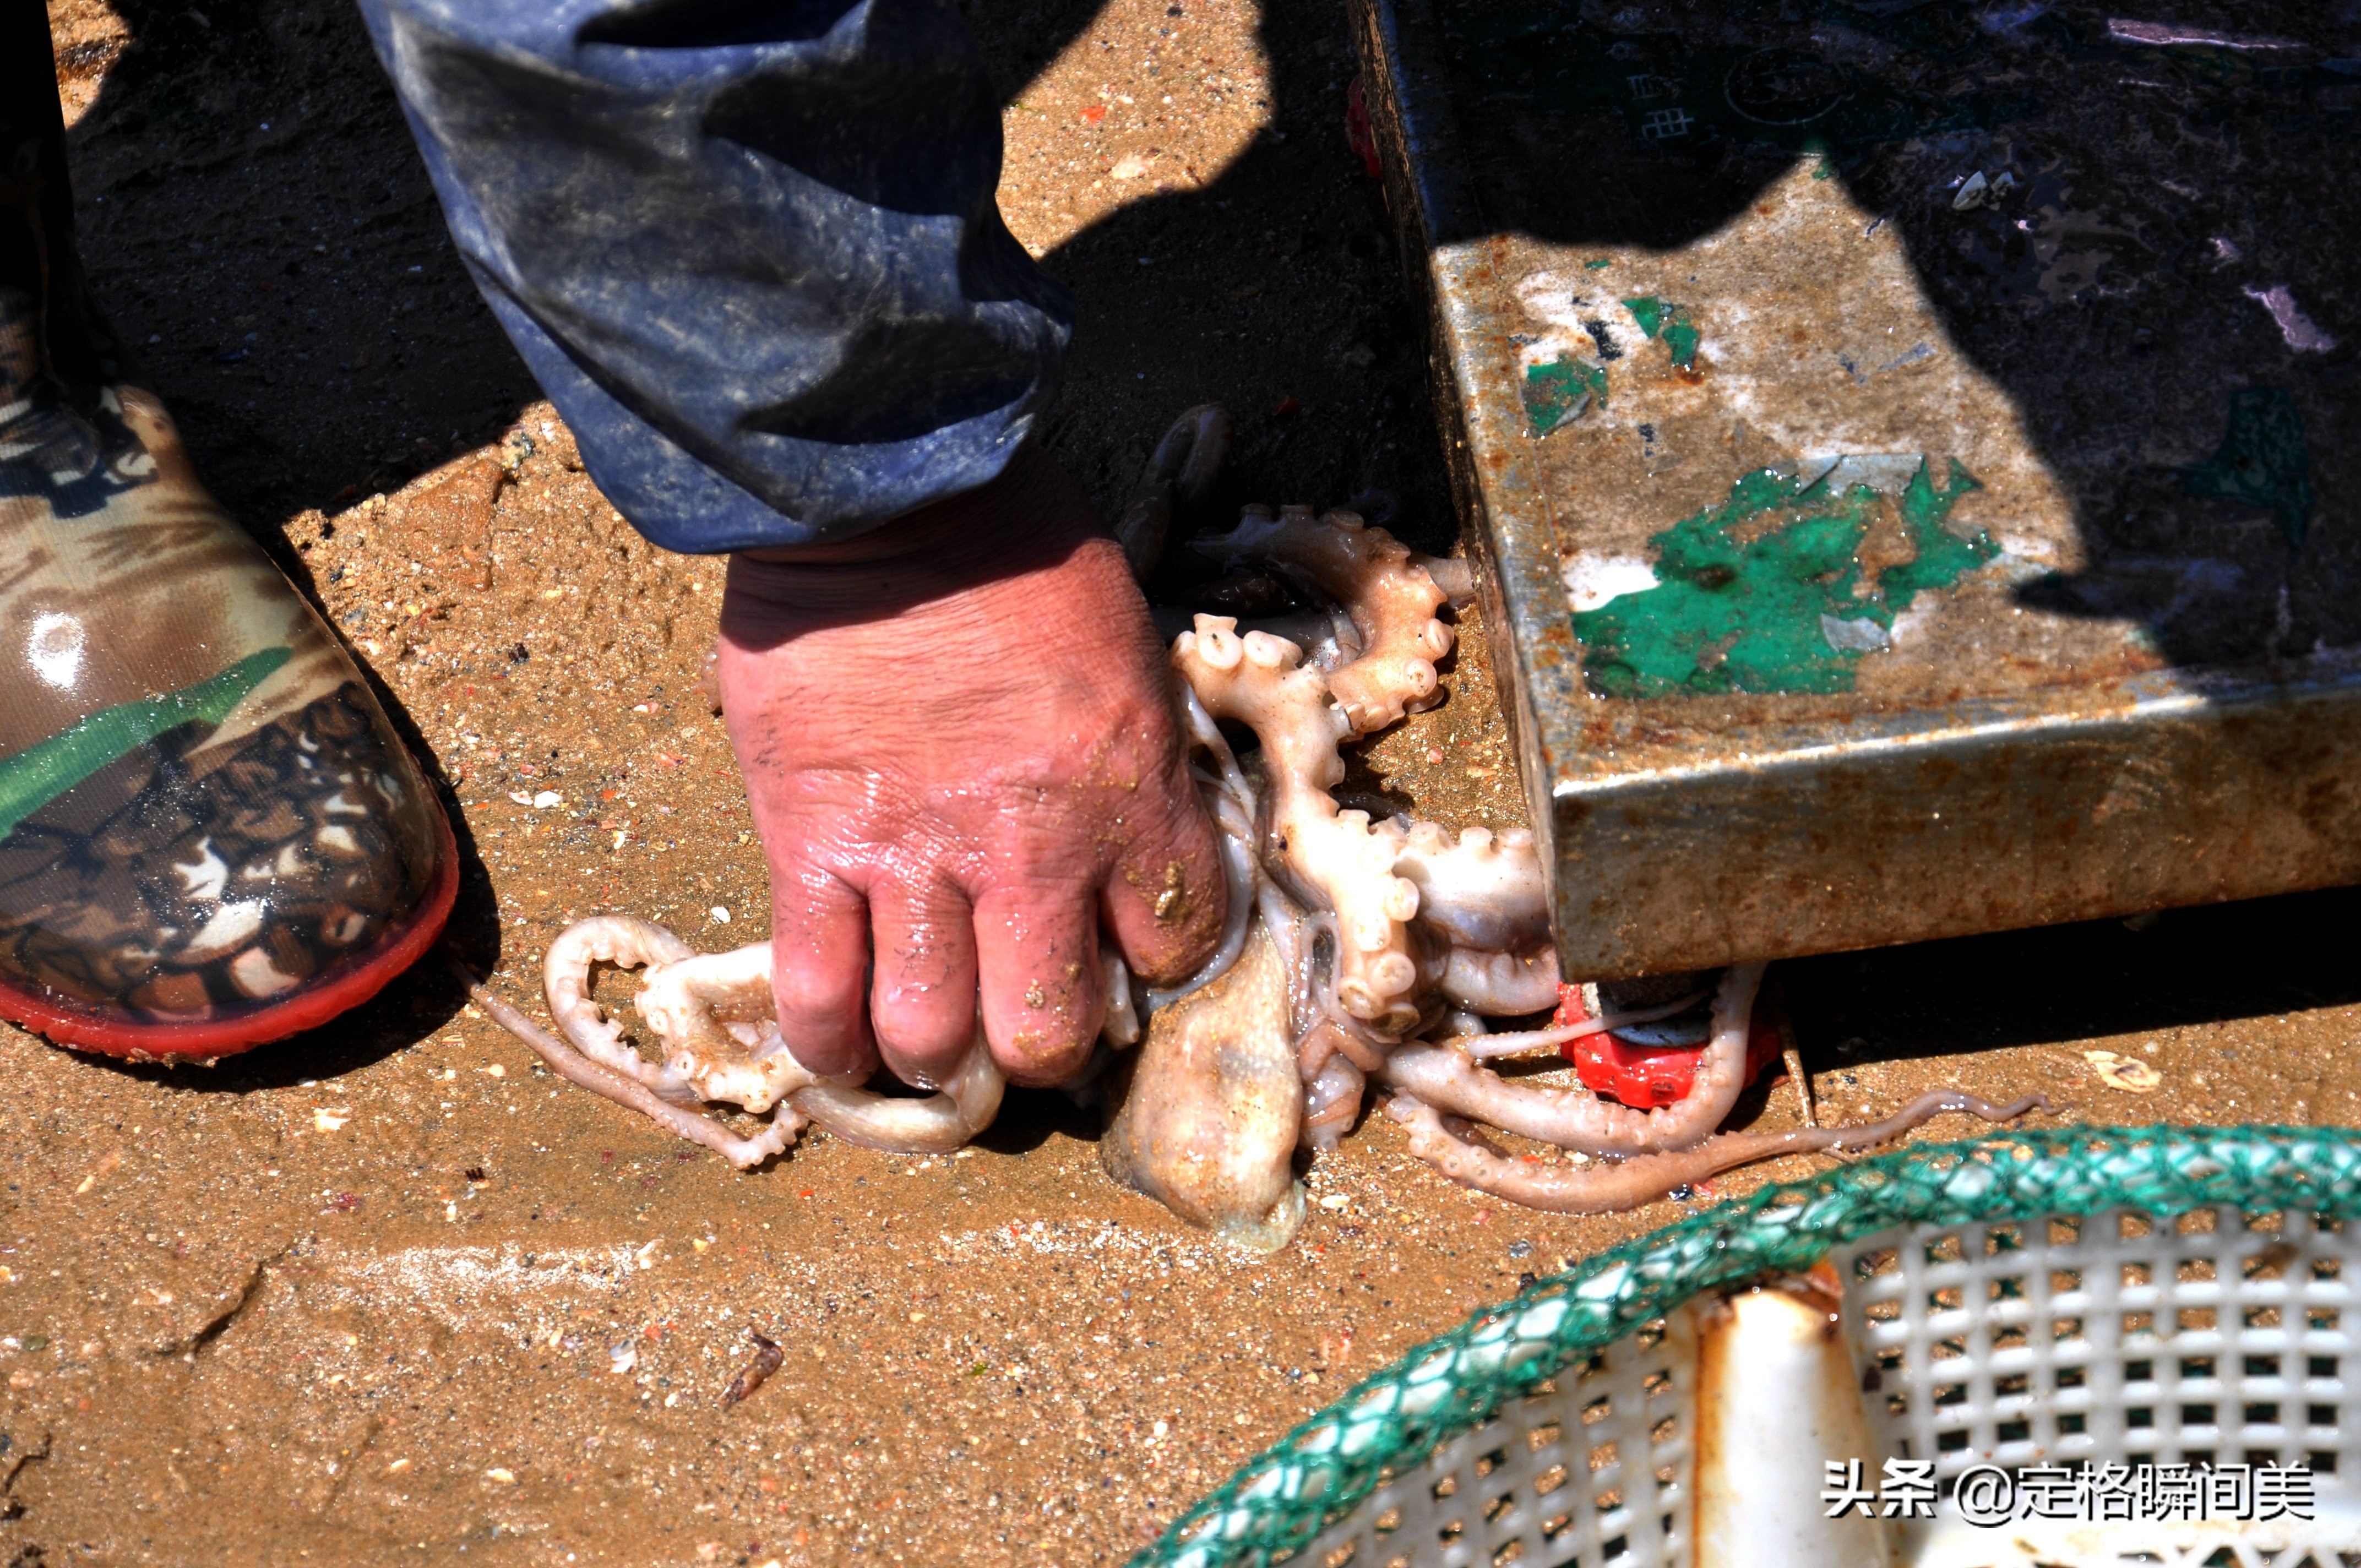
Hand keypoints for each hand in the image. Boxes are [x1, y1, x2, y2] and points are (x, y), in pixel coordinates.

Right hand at [717, 446, 1226, 1089]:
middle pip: (1047, 1029)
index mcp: (1131, 794)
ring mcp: (917, 857)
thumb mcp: (1126, 655)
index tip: (1118, 957)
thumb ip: (1128, 761)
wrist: (890, 491)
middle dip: (1037, 1049)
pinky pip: (819, 990)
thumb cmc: (1022, 550)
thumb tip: (1121, 836)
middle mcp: (1035, 849)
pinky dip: (828, 1041)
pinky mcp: (812, 844)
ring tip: (924, 1045)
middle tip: (1017, 1023)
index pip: (1171, 947)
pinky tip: (838, 1048)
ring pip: (931, 1034)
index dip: (1147, 967)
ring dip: (931, 1057)